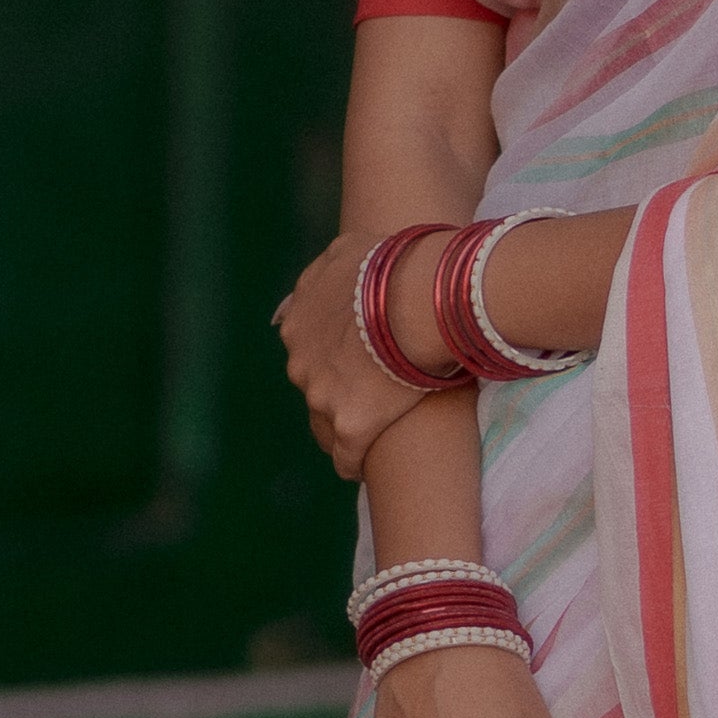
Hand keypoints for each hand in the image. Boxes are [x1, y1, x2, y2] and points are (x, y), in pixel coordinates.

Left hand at [274, 230, 430, 480]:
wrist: (419, 296)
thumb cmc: (395, 265)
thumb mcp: (349, 249)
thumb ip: (330, 266)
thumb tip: (333, 272)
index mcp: (299, 320)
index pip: (308, 348)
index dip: (334, 356)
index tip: (356, 362)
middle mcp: (301, 359)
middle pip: (314, 386)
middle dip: (338, 390)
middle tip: (370, 395)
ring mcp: (321, 394)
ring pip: (325, 423)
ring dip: (344, 426)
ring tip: (367, 436)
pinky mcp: (349, 424)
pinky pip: (346, 456)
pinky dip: (353, 461)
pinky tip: (362, 467)